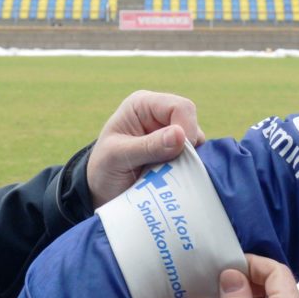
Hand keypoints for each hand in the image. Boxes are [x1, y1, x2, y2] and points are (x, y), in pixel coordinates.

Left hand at [85, 90, 205, 204]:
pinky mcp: (177, 153)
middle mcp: (160, 115)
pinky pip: (196, 158)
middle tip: (172, 169)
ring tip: (168, 176)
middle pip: (192, 123)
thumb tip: (181, 135)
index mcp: (143, 105)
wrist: (102, 192)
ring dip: (188, 161)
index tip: (179, 154)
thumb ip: (148, 146)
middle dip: (187, 148)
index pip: (179, 107)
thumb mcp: (118, 157)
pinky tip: (175, 180)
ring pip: (197, 143)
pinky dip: (190, 170)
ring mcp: (170, 135)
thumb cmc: (103, 169)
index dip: (186, 128)